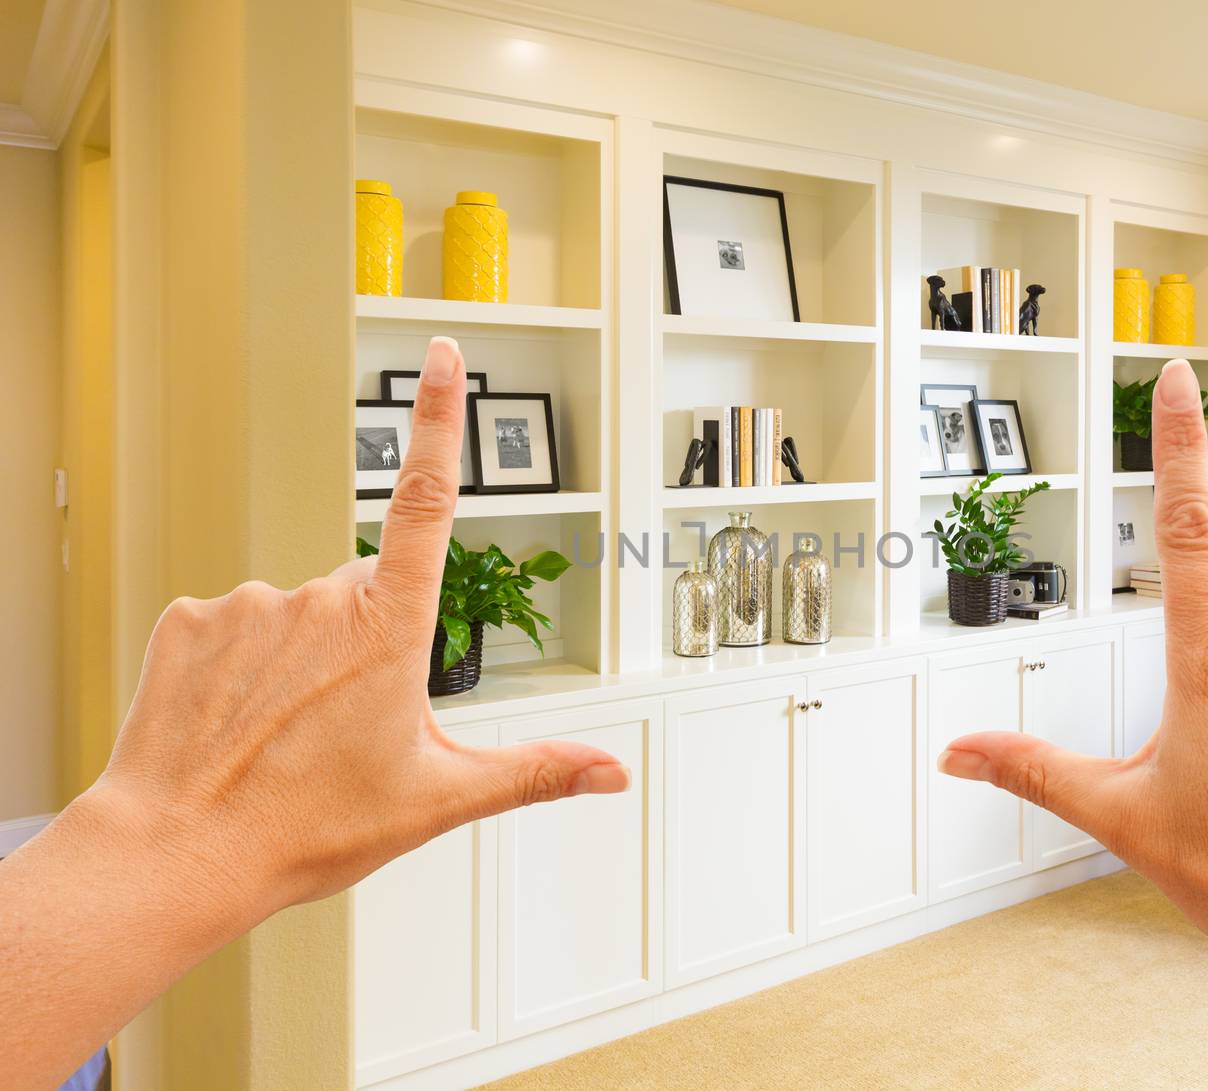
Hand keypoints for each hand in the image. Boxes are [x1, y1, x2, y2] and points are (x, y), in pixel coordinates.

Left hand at [95, 336, 627, 923]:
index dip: (440, 421)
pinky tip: (236, 721)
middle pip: (364, 595)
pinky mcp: (189, 620)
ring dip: (302, 660)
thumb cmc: (307, 827)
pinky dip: (242, 665)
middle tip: (345, 729)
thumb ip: (534, 771)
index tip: (444, 355)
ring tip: (284, 738)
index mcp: (389, 627)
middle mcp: (320, 597)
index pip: (428, 500)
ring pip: (298, 614)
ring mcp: (249, 604)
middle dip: (367, 645)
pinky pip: (234, 626)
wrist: (177, 855)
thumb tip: (612, 772)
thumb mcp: (439, 799)